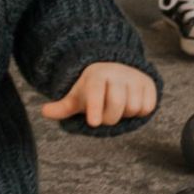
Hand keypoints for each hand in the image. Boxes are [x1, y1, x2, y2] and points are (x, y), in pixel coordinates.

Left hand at [41, 62, 157, 126]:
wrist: (116, 70)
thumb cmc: (93, 89)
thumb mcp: (77, 97)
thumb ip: (63, 107)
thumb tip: (44, 111)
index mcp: (96, 77)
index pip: (96, 94)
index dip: (94, 109)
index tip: (93, 123)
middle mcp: (117, 73)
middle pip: (117, 106)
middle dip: (110, 118)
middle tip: (104, 114)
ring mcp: (134, 77)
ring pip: (133, 108)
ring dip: (125, 114)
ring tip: (117, 105)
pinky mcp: (149, 83)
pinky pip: (147, 107)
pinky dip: (140, 112)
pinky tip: (131, 103)